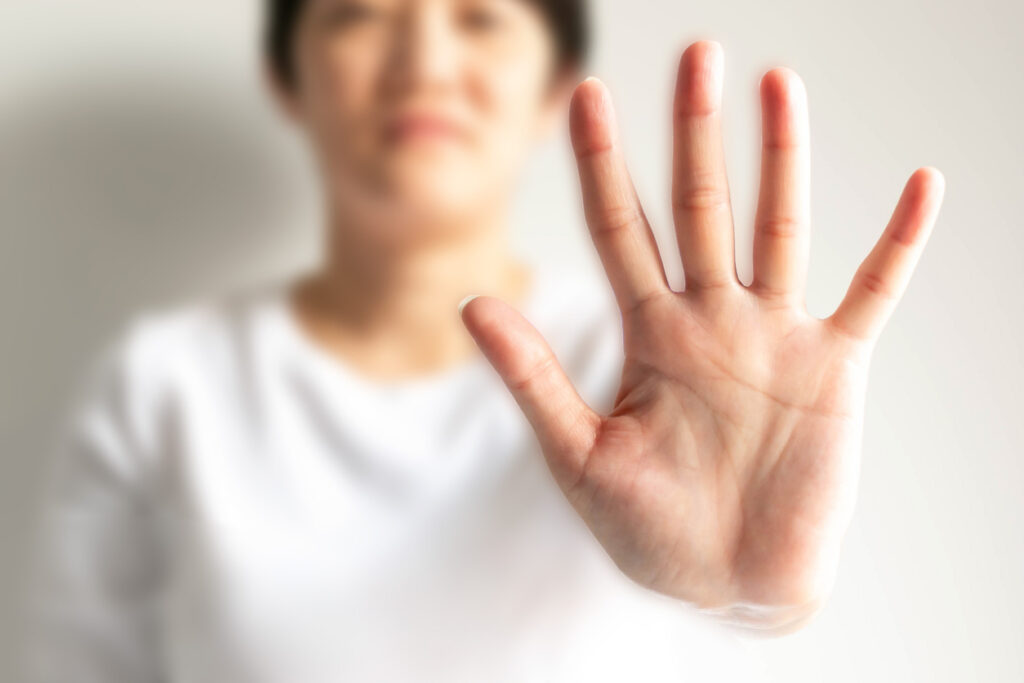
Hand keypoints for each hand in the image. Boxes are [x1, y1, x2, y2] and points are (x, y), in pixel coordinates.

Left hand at [460, 41, 944, 631]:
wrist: (727, 583)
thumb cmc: (651, 529)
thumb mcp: (580, 453)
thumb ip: (532, 377)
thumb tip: (470, 302)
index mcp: (649, 333)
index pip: (618, 228)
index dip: (601, 163)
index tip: (585, 95)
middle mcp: (711, 318)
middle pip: (699, 205)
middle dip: (694, 132)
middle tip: (697, 52)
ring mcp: (774, 336)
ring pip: (778, 228)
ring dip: (782, 158)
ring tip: (779, 85)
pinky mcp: (833, 369)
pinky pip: (873, 293)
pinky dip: (898, 243)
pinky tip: (920, 186)